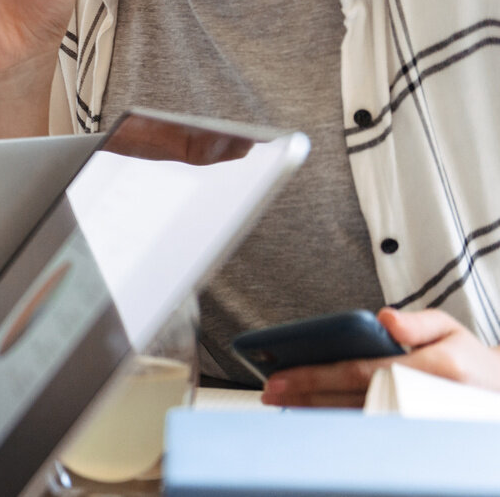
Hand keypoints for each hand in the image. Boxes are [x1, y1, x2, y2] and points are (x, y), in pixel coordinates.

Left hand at [263, 307, 499, 406]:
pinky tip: (311, 412)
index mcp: (432, 369)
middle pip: (350, 398)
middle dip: (306, 395)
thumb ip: (417, 322)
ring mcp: (414, 420)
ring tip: (283, 402)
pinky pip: (365, 426)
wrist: (496, 392)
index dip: (317, 376)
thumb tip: (384, 318)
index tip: (283, 375)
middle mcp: (421, 398)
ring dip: (316, 411)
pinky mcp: (408, 431)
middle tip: (271, 391)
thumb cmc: (466, 358)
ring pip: (355, 417)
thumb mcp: (448, 327)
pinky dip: (335, 419)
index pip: (361, 372)